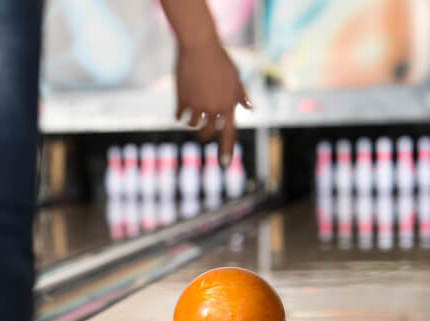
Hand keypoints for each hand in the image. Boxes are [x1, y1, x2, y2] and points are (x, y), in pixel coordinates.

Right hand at [174, 40, 250, 164]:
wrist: (199, 46)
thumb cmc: (219, 59)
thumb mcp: (235, 76)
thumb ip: (240, 95)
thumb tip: (249, 109)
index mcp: (229, 104)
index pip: (229, 132)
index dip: (226, 149)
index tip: (225, 165)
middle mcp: (214, 108)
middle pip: (208, 132)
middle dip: (205, 134)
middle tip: (202, 132)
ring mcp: (198, 105)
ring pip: (192, 125)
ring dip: (191, 121)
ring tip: (192, 109)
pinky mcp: (183, 100)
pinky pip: (179, 116)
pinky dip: (180, 113)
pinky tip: (181, 105)